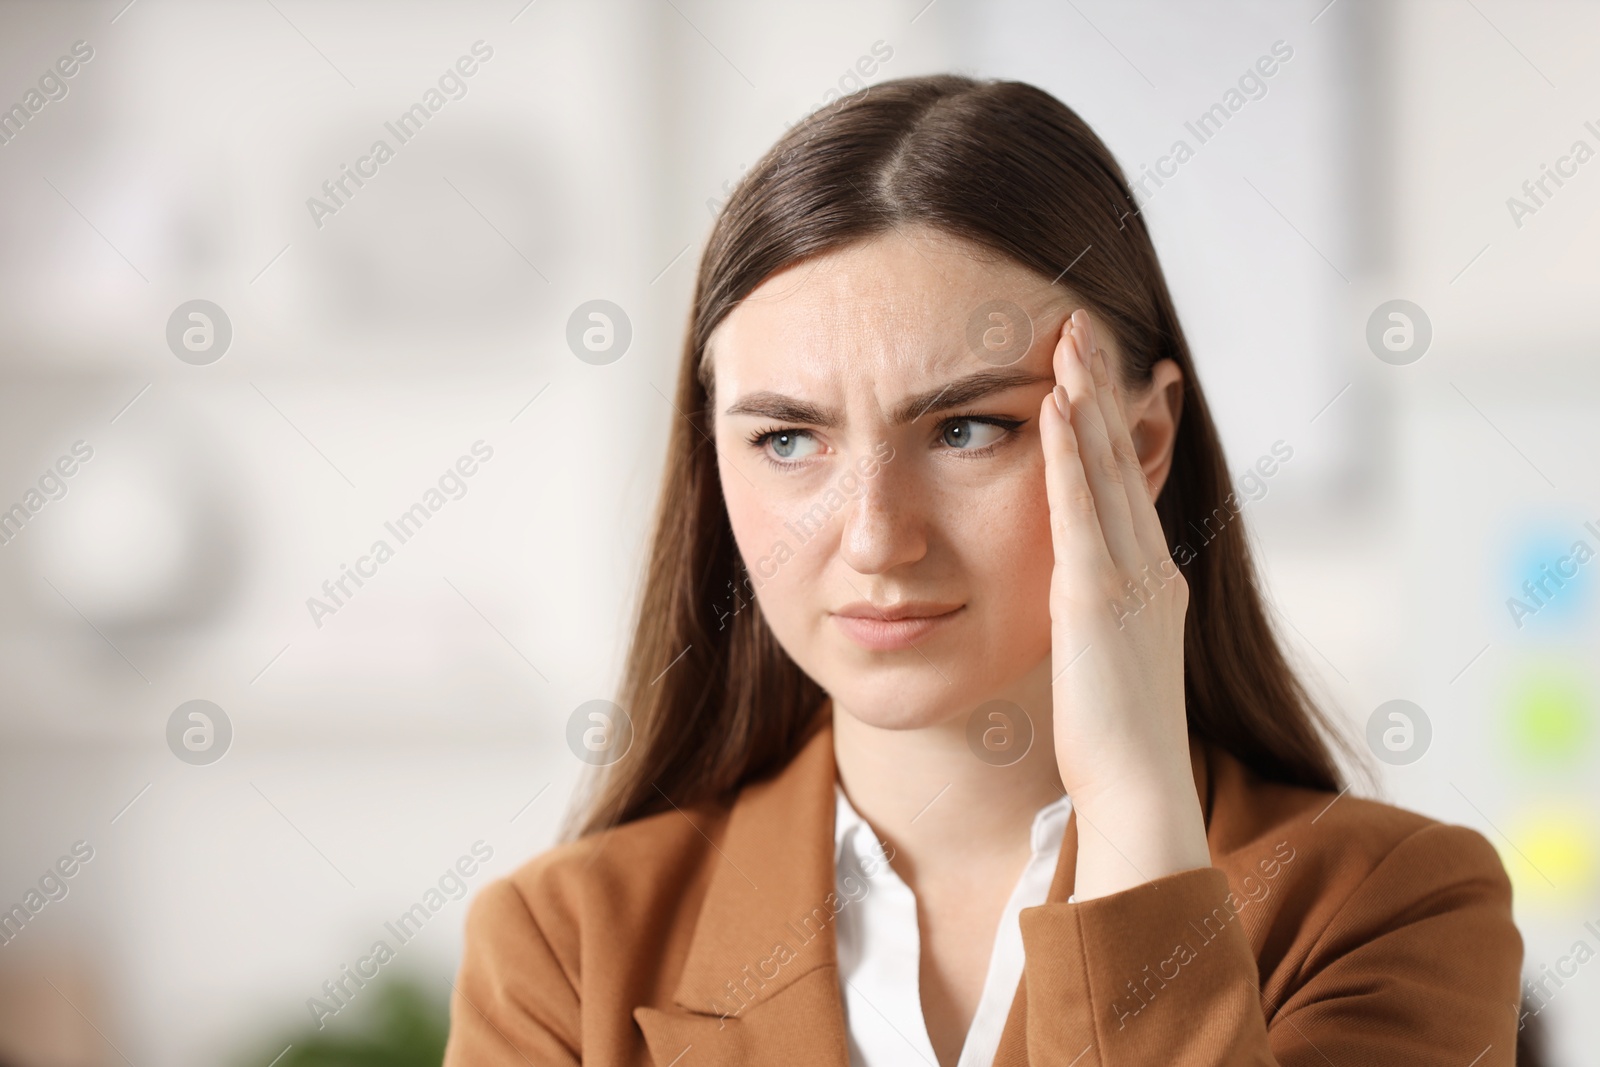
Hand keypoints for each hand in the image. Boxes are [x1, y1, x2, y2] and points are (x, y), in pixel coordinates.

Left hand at [1037, 309, 1209, 899]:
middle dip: (1101, 384)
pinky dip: (1072, 453)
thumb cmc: (1113, 734)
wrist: (1137, 786)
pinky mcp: (1099, 597)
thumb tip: (1074, 583)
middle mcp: (1148, 563)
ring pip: (1108, 469)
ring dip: (1088, 398)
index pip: (1126, 478)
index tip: (1089, 363)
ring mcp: (1128, 577)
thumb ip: (1095, 607)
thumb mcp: (1108, 653)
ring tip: (1069, 337)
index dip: (1109, 416)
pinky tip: (1058, 407)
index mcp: (1149, 575)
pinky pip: (1082, 510)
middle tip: (1080, 320)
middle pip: (1123, 455)